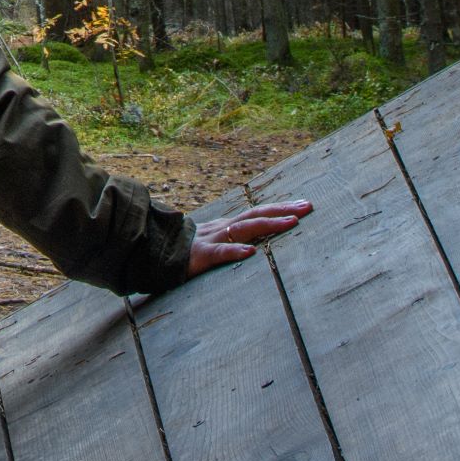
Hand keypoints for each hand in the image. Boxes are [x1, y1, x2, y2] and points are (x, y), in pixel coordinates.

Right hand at [186, 196, 312, 278]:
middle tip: (308, 206)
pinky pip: (219, 253)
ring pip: (244, 229)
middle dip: (284, 210)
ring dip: (269, 224)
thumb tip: (254, 244)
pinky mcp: (200, 256)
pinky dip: (235, 251)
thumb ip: (228, 242)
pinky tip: (251, 252)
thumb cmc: (182, 252)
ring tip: (291, 223)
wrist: (150, 254)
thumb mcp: (209, 244)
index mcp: (225, 226)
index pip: (257, 213)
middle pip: (257, 214)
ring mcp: (211, 239)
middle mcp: (221, 228)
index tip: (303, 204)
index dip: (280, 208)